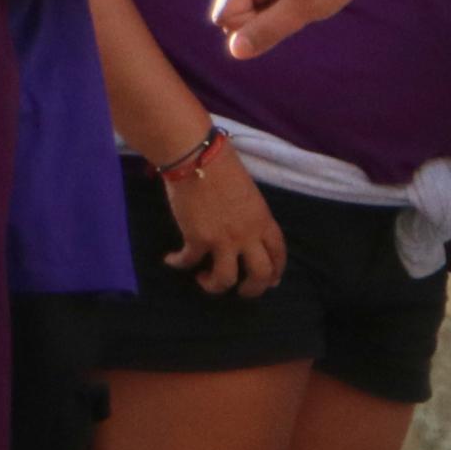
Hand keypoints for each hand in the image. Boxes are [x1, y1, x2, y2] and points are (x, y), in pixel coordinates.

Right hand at [160, 149, 282, 296]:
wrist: (198, 157)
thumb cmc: (224, 167)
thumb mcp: (249, 194)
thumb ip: (251, 216)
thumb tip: (246, 232)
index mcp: (263, 220)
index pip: (278, 253)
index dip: (276, 271)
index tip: (270, 281)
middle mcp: (248, 234)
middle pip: (260, 275)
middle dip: (252, 290)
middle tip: (240, 291)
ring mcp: (223, 239)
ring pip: (226, 280)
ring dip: (214, 286)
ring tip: (204, 280)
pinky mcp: (197, 239)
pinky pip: (188, 262)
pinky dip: (178, 264)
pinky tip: (171, 260)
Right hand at [214, 0, 388, 60]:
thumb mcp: (303, 8)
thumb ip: (267, 30)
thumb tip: (234, 52)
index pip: (226, 18)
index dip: (254, 28)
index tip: (288, 12)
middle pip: (232, 13)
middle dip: (261, 20)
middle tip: (296, 3)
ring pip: (244, 8)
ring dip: (269, 13)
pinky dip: (273, 3)